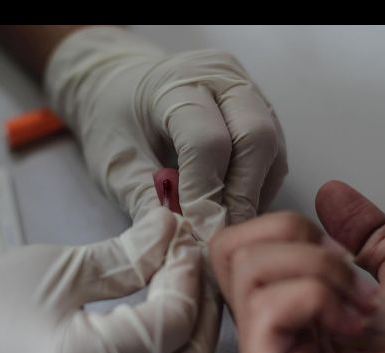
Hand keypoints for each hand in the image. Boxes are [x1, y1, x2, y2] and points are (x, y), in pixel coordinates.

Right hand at [0, 208, 218, 352]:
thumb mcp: (60, 267)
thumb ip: (130, 254)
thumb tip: (173, 231)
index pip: (174, 320)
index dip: (188, 273)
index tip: (184, 236)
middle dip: (203, 304)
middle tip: (194, 258)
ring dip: (189, 325)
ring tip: (180, 276)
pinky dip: (163, 345)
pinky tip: (159, 306)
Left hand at [45, 26, 287, 240]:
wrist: (118, 84)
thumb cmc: (111, 121)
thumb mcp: (115, 166)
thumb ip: (148, 204)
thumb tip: (183, 245)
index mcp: (175, 83)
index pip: (208, 142)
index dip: (206, 195)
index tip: (198, 235)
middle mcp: (220, 76)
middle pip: (256, 138)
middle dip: (241, 196)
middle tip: (221, 237)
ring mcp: (245, 88)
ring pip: (271, 147)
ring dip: (253, 193)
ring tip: (223, 224)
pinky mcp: (259, 106)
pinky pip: (273, 151)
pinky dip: (257, 185)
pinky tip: (231, 205)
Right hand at [211, 180, 384, 352]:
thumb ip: (360, 229)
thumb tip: (329, 192)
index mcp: (289, 306)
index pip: (239, 246)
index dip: (284, 228)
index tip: (339, 251)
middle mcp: (272, 333)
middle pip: (230, 250)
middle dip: (297, 240)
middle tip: (347, 272)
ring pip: (247, 271)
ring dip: (317, 270)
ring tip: (360, 304)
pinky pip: (266, 311)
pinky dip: (315, 297)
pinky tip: (352, 324)